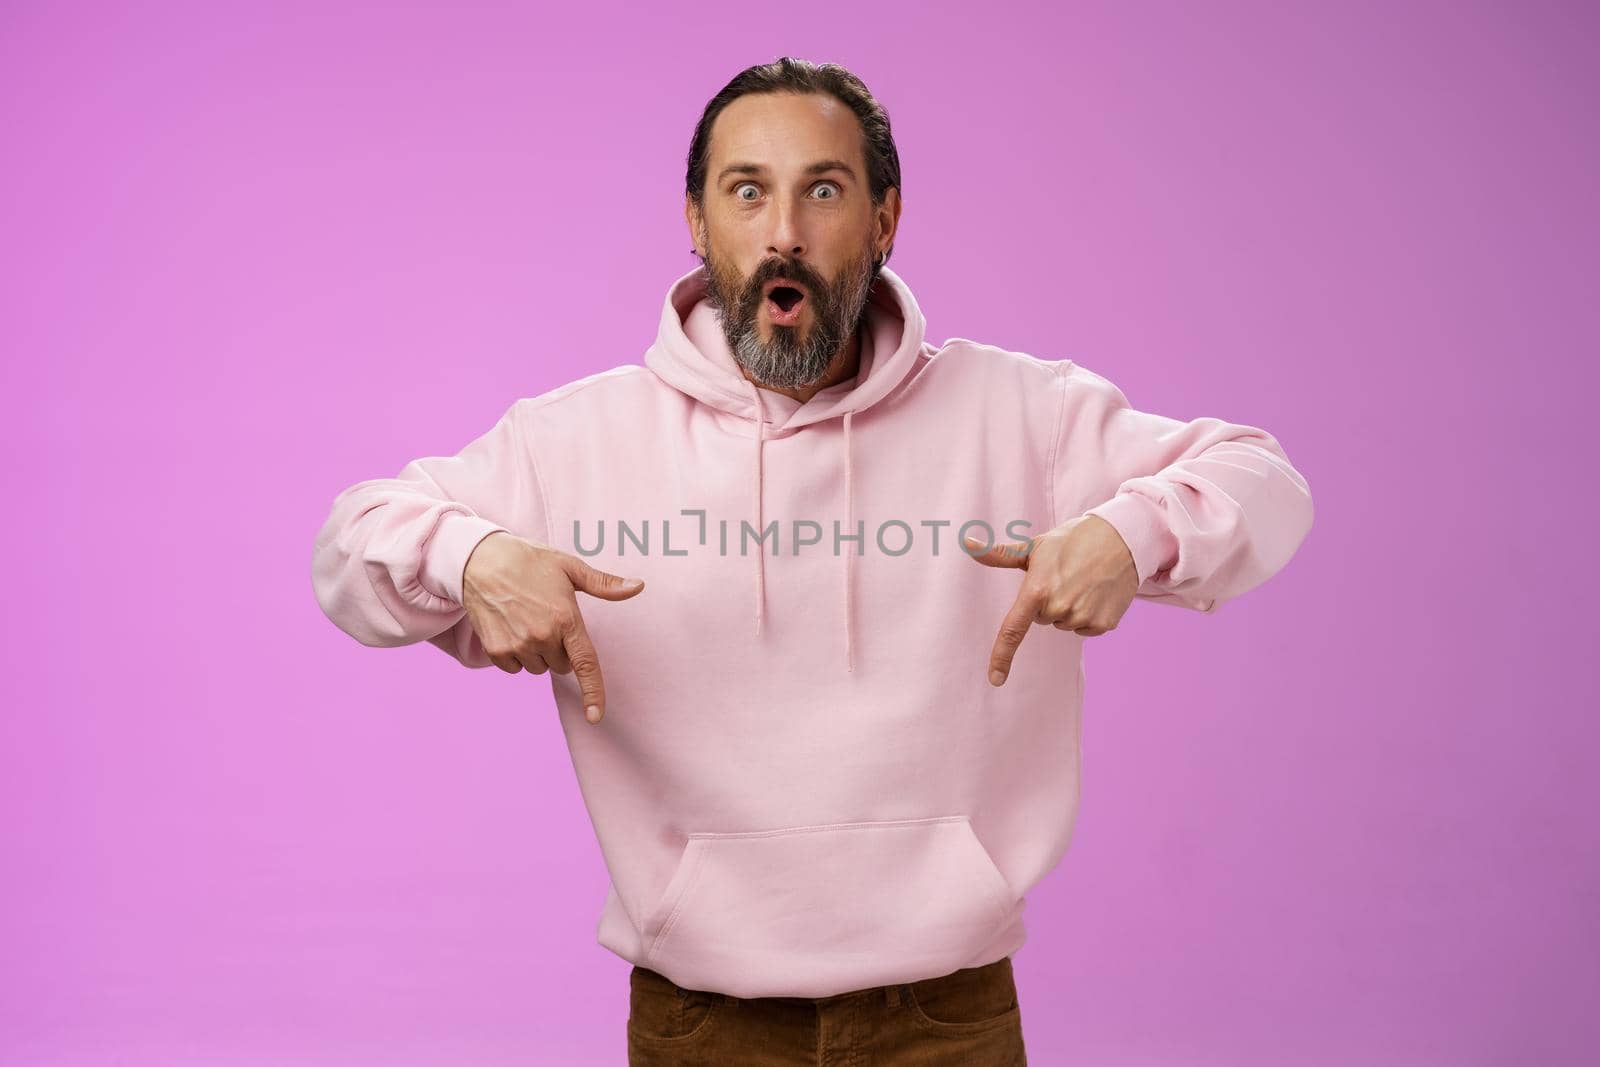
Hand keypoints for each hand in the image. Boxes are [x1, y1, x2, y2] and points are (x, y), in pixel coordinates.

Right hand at [461, 532, 645, 723]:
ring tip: (526, 619)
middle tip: (547, 618)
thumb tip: (638, 586)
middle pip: (562, 666)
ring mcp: (518, 645)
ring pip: (539, 668)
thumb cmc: (529, 561)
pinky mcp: (496, 650)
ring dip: (537, 653)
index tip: (596, 717)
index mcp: (566, 618)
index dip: (593, 693)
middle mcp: (542, 636)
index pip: (585, 664)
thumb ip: (604, 584)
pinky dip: (516, 655)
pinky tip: (510, 627)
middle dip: (560, 650)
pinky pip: (514, 669)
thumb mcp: (569, 567)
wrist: (479, 560)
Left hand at [963, 514, 1139, 686]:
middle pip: (1041, 620)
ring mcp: (1083, 617)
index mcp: (1037, 590)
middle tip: (1064, 578)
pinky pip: (1084, 629)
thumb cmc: (1072, 540)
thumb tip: (967, 543)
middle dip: (1047, 603)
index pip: (1013, 630)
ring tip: (1083, 581)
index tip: (995, 679)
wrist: (1122, 539)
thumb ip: (999, 554)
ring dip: (1068, 608)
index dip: (1002, 656)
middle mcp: (1059, 608)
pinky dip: (1088, 614)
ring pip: (1063, 624)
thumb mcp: (1035, 546)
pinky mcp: (1104, 624)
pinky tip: (1096, 593)